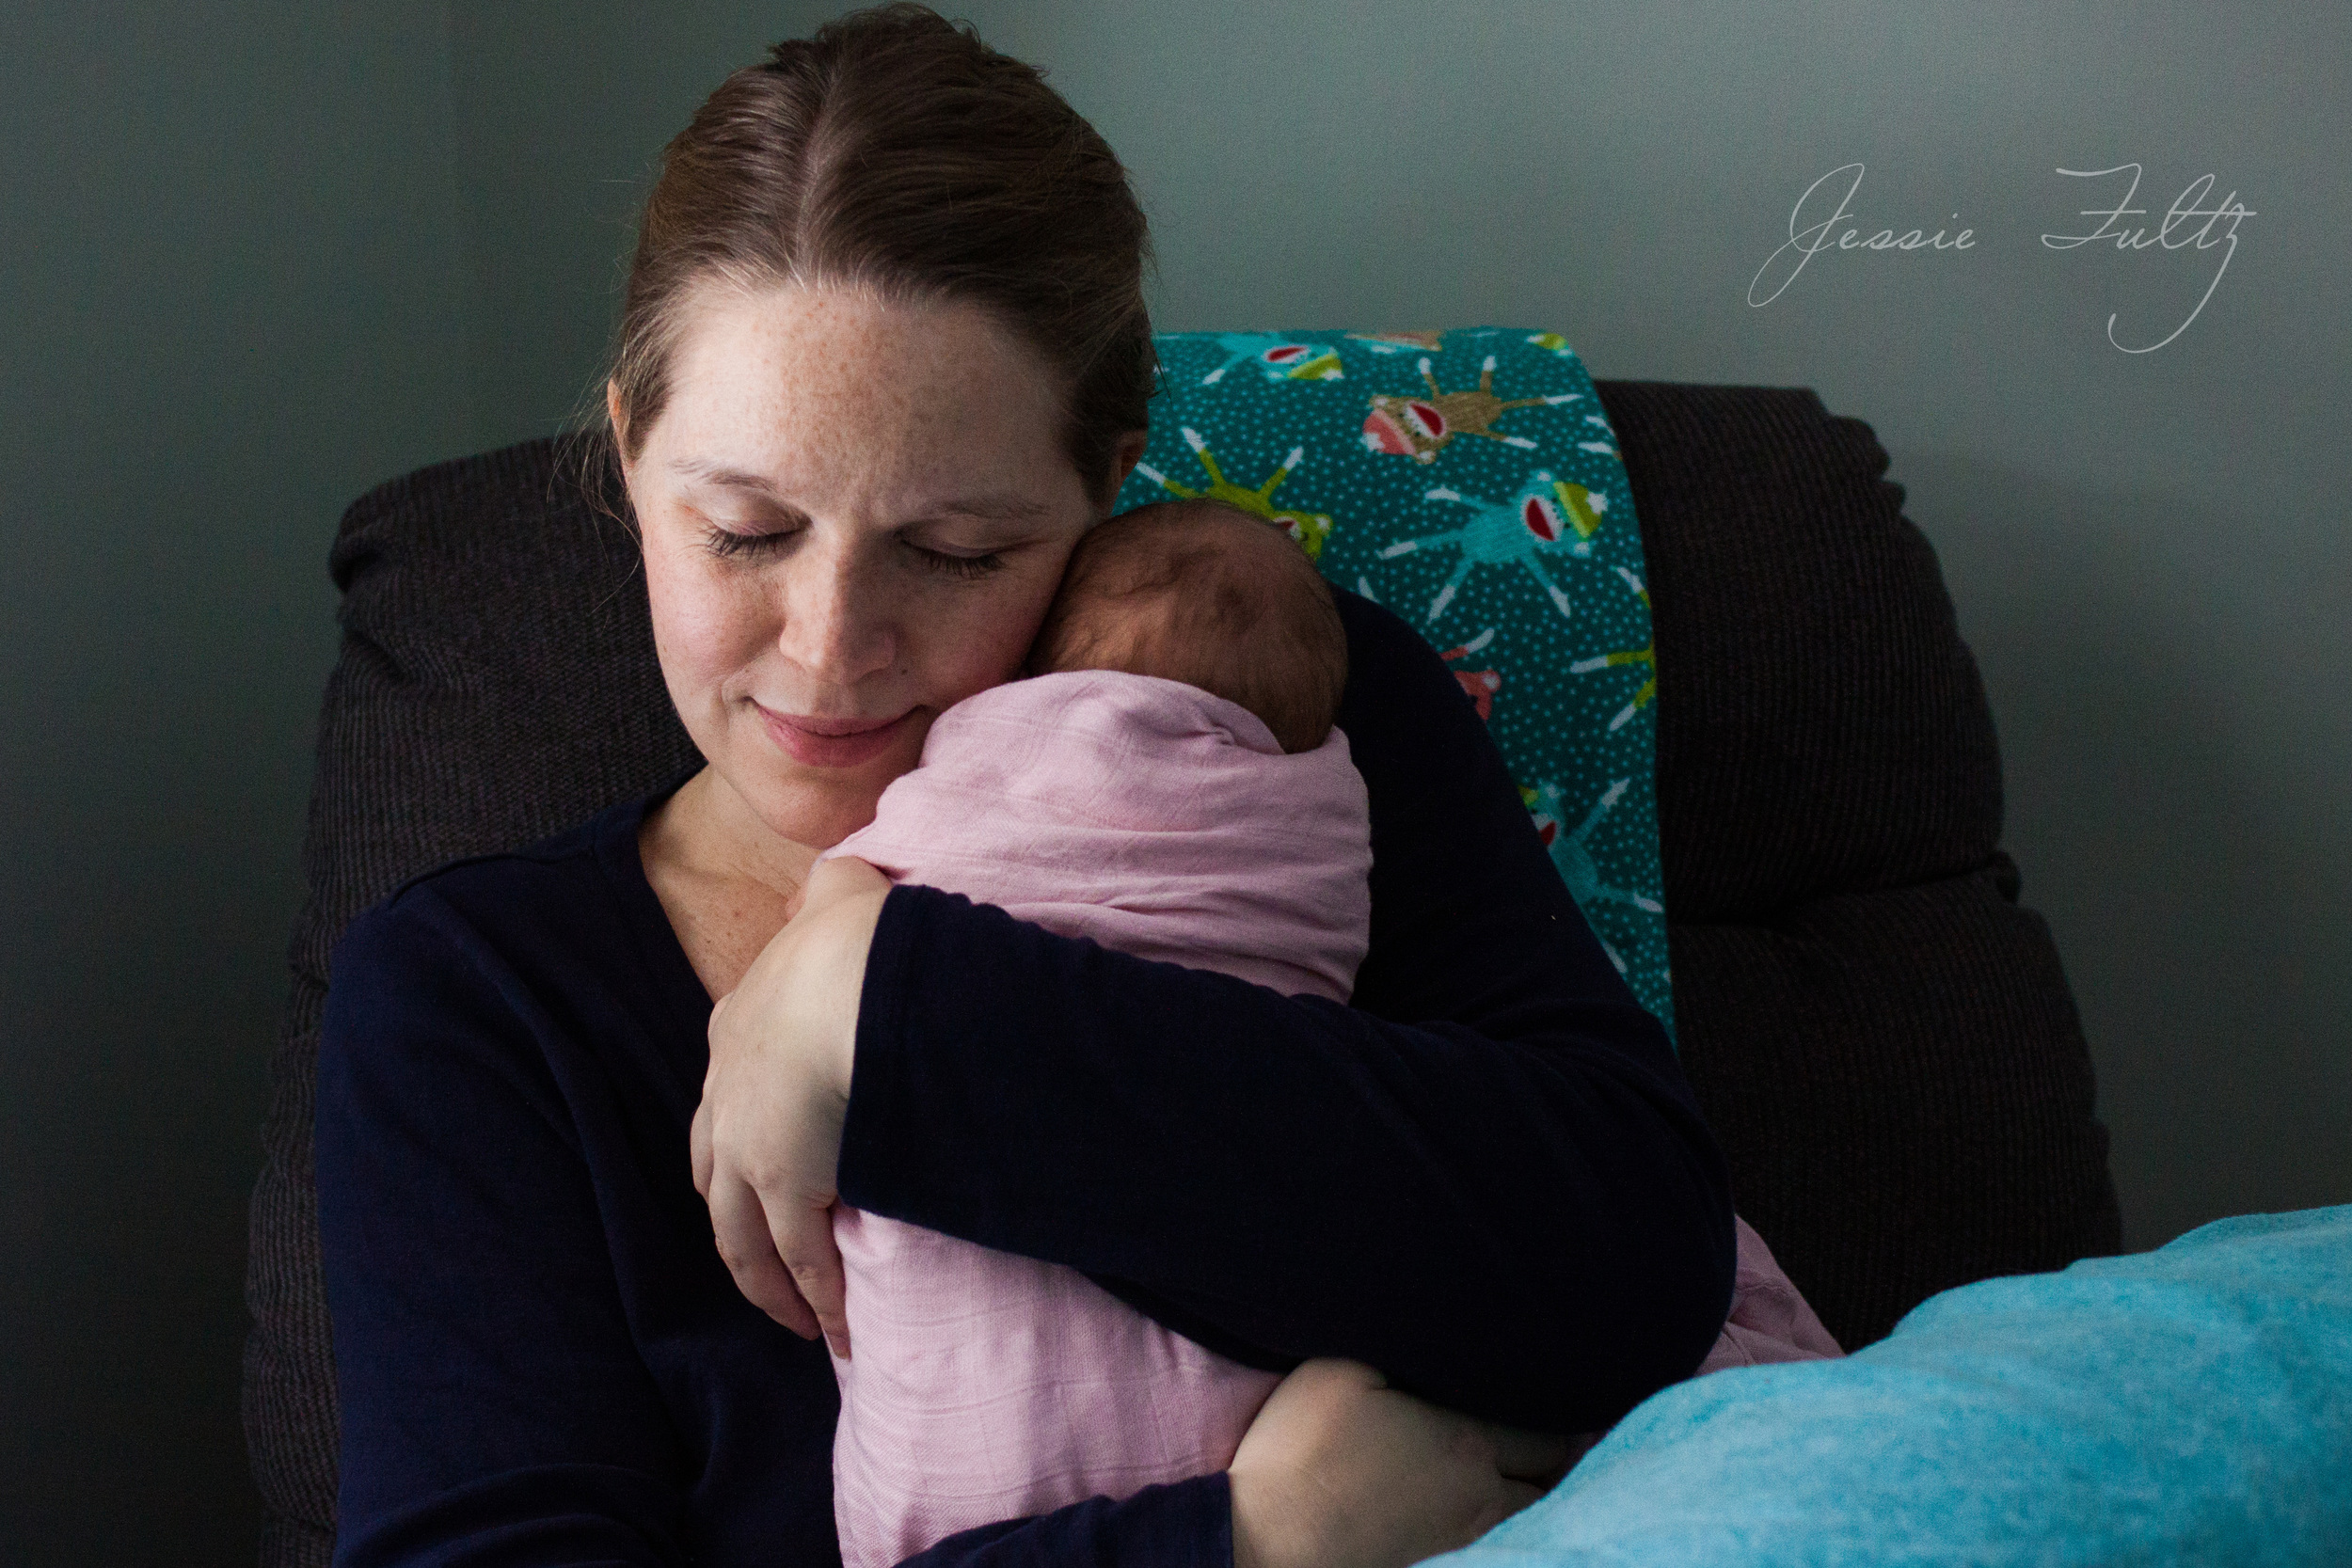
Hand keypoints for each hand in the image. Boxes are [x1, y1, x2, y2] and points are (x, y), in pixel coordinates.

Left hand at [691, 854, 891, 1356]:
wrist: (853, 981)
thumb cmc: (855, 938)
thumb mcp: (840, 894)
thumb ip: (836, 888)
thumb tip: (846, 876)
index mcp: (735, 1032)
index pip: (723, 1106)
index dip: (741, 1148)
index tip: (769, 1182)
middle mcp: (726, 1098)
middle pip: (715, 1183)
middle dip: (739, 1230)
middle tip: (772, 1271)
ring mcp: (748, 1147)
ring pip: (744, 1236)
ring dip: (771, 1285)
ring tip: (805, 1322)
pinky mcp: (781, 1187)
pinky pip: (798, 1260)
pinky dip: (815, 1299)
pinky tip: (837, 1331)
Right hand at [1228, 1359, 1570, 1567]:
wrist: (1267, 1543)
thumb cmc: (1302, 1450)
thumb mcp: (1342, 1370)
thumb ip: (1403, 1351)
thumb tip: (1438, 1339)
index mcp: (1469, 1445)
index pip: (1547, 1434)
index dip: (1562, 1411)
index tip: (1568, 1390)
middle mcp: (1480, 1497)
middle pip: (1549, 1478)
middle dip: (1557, 1450)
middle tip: (1557, 1420)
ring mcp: (1460, 1537)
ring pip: (1527, 1510)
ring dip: (1535, 1484)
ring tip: (1528, 1455)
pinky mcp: (1433, 1559)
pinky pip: (1494, 1531)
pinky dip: (1506, 1509)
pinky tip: (1483, 1487)